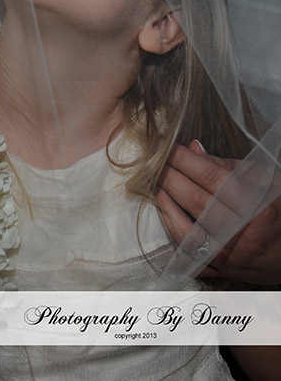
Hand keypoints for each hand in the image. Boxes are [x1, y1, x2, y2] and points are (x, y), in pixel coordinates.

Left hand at [157, 140, 280, 284]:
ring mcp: (233, 257)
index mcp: (257, 205)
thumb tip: (193, 149)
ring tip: (155, 186)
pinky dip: (174, 236)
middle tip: (153, 162)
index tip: (167, 147)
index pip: (210, 176)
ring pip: (188, 232)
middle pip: (196, 201)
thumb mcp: (265, 181)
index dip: (184, 159)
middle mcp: (244, 233)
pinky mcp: (225, 272)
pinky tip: (165, 216)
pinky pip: (191, 256)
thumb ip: (227, 166)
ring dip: (166, 206)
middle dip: (169, 178)